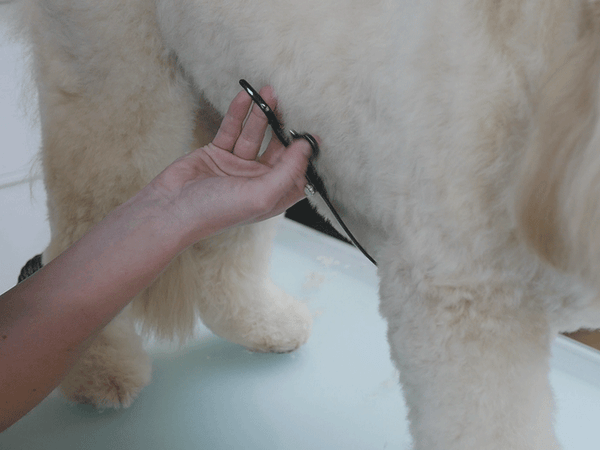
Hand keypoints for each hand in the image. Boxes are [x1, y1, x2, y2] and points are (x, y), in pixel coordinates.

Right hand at [146, 86, 312, 246]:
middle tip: (292, 102)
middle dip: (284, 126)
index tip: (315, 131)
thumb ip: (288, 170)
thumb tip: (307, 147)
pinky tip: (246, 97)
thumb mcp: (261, 194)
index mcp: (273, 195)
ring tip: (270, 91)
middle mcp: (258, 180)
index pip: (298, 173)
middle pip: (278, 148)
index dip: (307, 154)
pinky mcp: (217, 153)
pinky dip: (238, 114)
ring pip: (254, 135)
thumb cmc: (217, 211)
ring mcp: (237, 166)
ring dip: (261, 114)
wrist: (170, 209)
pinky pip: (232, 129)